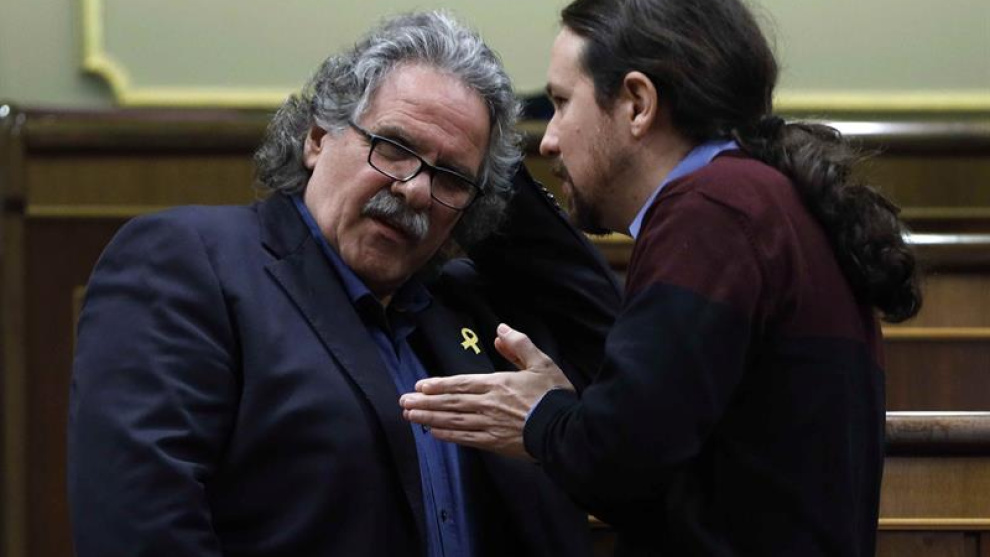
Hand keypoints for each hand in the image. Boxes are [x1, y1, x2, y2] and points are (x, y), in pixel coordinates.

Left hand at [400, 323, 572, 459]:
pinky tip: (434, 433)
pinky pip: (466, 439)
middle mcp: (488, 405)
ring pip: (453, 421)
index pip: (461, 384)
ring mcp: (489, 425)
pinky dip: (448, 436)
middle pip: (450, 403)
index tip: (419, 386)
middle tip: (403, 403)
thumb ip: (519, 345)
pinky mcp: (494, 443)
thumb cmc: (553, 396)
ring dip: (429, 418)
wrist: (565, 430)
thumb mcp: (541, 362)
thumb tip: (500, 330)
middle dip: (424, 403)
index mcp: (497, 384)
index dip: (438, 385)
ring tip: (410, 416)